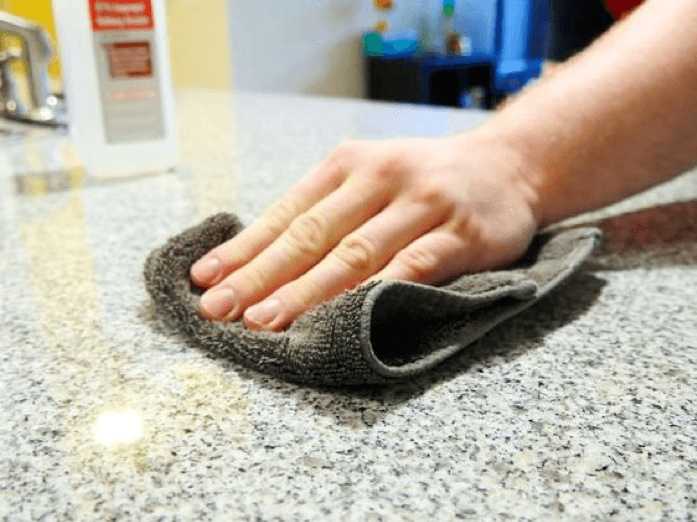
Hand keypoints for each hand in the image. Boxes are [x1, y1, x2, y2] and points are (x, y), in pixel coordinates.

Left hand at [191, 134, 541, 330]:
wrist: (509, 166)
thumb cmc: (424, 182)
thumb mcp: (370, 178)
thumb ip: (325, 211)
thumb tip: (258, 257)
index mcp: (348, 165)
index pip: (285, 213)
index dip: (244, 249)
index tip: (205, 280)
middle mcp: (379, 177)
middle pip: (311, 235)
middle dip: (260, 276)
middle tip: (220, 309)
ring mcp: (422, 205)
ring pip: (355, 254)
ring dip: (306, 291)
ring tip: (265, 320)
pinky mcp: (461, 235)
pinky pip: (412, 268)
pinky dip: (375, 293)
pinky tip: (343, 316)